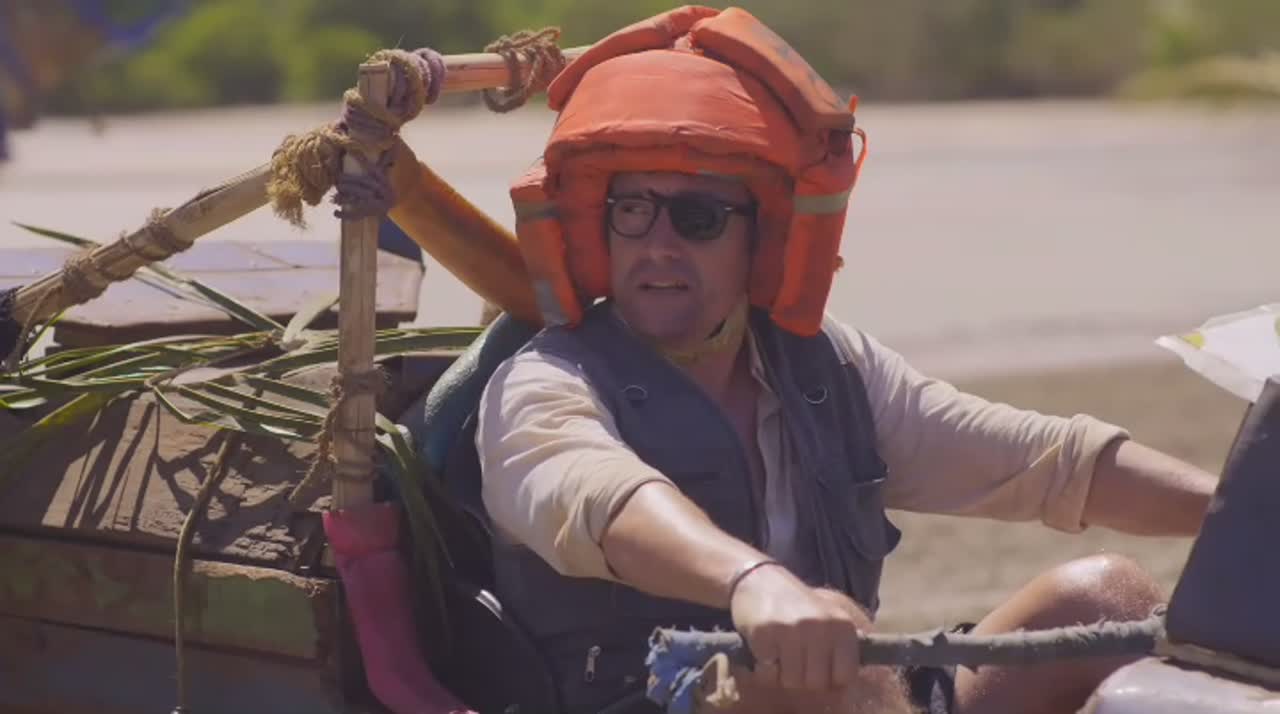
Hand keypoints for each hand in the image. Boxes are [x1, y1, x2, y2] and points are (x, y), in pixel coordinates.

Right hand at [728, 564, 868, 692]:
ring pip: (792, 681)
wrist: (758, 581)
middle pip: (817, 682)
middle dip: (803, 677)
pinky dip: (763, 669)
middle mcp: (820, 627)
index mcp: (842, 626)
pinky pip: (768, 674)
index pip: (845, 675)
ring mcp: (792, 630)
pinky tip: (764, 649)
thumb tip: (858, 677)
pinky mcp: (765, 634)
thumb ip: (844, 645)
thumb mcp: (829, 617)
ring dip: (782, 674)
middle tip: (794, 657)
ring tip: (779, 651)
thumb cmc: (797, 607)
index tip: (818, 667)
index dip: (829, 678)